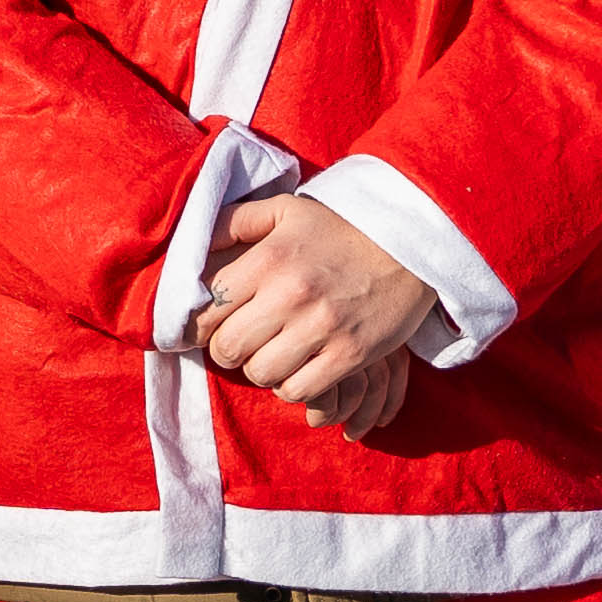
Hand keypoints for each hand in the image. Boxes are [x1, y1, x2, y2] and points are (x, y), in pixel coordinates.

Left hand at [190, 191, 438, 438]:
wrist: (410, 246)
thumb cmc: (339, 229)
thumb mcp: (285, 211)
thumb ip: (234, 222)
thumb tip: (191, 245)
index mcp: (268, 259)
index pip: (207, 308)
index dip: (199, 324)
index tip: (208, 327)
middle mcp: (291, 293)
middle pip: (228, 348)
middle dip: (226, 350)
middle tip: (240, 343)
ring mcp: (322, 327)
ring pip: (261, 373)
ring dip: (260, 369)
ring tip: (272, 353)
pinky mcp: (350, 355)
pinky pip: (299, 390)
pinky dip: (292, 386)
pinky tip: (299, 368)